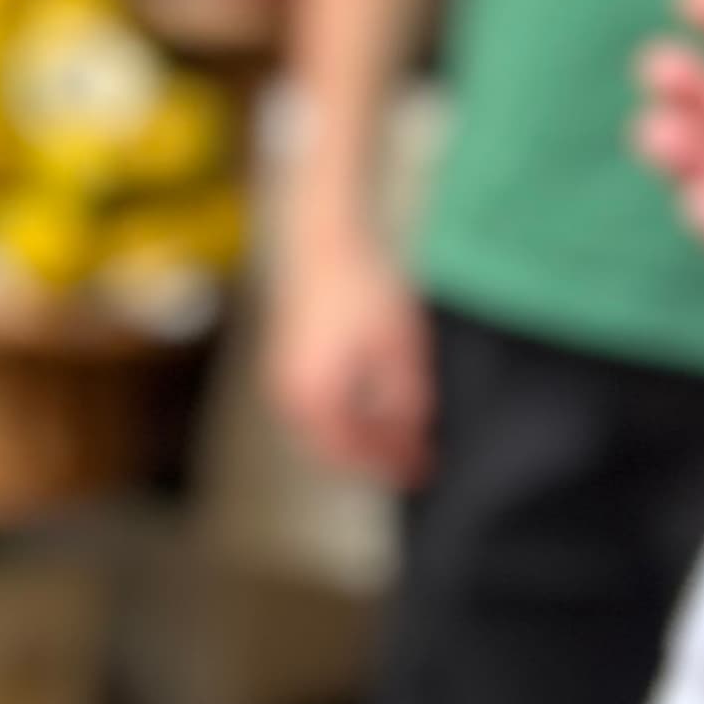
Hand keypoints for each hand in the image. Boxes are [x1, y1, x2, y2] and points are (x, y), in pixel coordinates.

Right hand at [268, 222, 431, 483]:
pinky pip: (316, 403)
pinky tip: (377, 403)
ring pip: (323, 425)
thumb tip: (412, 433)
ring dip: (360, 434)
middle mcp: (288, 391)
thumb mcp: (398, 344)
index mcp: (312, 393)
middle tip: (415, 457)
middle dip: (375, 453)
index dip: (388, 463)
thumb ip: (405, 397)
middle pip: (333, 444)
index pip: (350, 450)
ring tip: (401, 432)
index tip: (421, 469)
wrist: (323, 234)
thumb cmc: (359, 284)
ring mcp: (282, 374)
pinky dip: (347, 413)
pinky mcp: (287, 357)